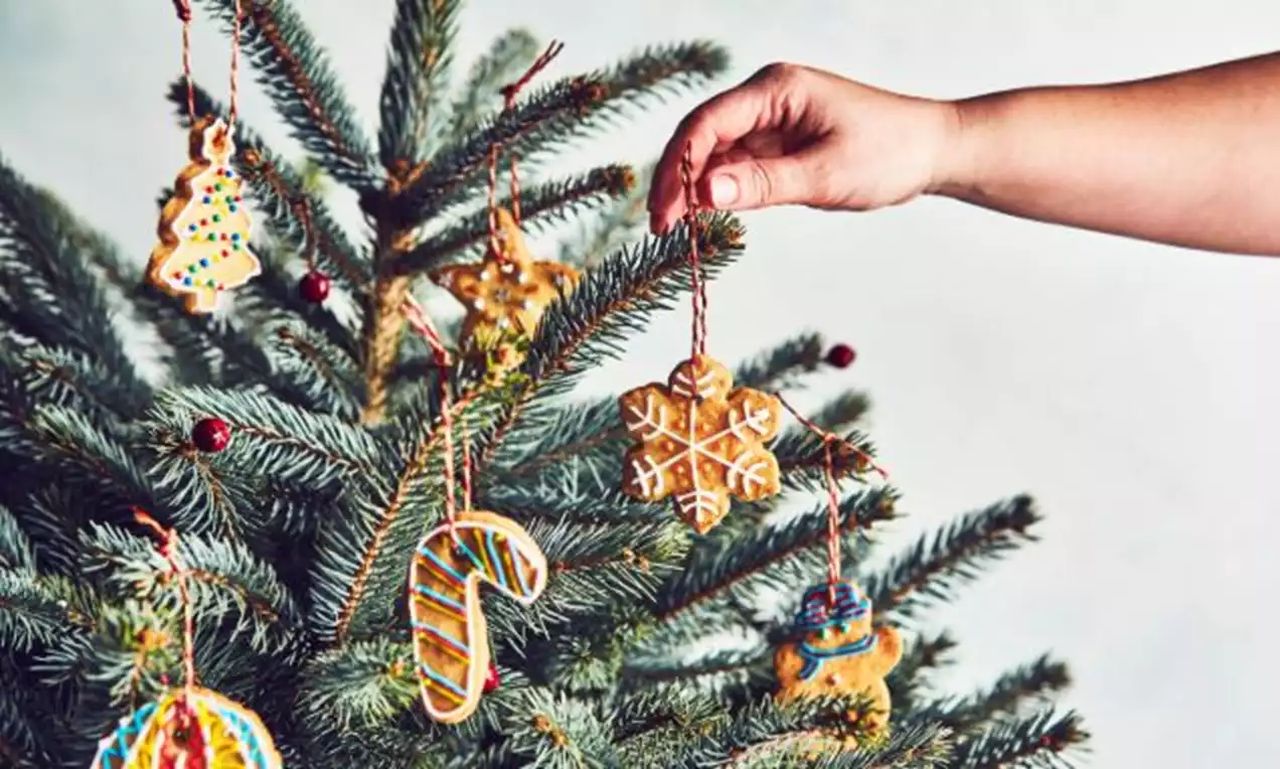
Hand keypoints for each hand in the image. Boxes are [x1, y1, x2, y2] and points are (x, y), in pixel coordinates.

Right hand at [647, 63, 959, 232]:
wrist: (932, 151)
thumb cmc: (890, 152)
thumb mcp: (825, 175)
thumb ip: (763, 183)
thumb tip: (704, 192)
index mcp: (775, 89)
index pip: (706, 123)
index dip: (676, 166)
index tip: (664, 212)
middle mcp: (765, 99)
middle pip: (701, 136)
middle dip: (676, 179)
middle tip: (661, 227)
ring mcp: (770, 122)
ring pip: (714, 153)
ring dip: (692, 188)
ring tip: (676, 230)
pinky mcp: (778, 145)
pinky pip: (735, 166)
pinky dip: (717, 191)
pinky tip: (703, 218)